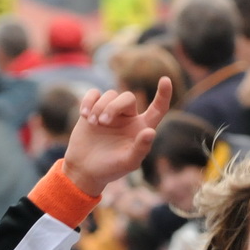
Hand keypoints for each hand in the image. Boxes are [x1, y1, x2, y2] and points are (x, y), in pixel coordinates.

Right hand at [66, 79, 173, 196]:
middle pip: (128, 97)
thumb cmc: (110, 169)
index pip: (158, 109)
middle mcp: (128, 117)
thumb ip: (140, 149)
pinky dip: (89, 101)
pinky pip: (94, 94)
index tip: (165, 80)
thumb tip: (150, 131)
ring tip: (93, 123)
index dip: (163, 95)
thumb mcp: (128, 163)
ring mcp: (111, 112)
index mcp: (141, 128)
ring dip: (100, 107)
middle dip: (114, 106)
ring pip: (110, 94)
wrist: (84, 170)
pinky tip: (84, 114)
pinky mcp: (94, 109)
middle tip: (103, 122)